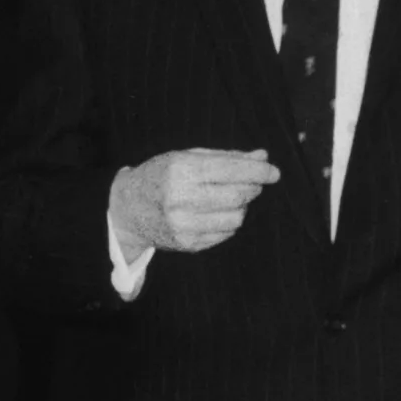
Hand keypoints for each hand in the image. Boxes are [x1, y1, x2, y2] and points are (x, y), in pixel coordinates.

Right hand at [109, 148, 280, 257]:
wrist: (127, 209)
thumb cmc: (160, 177)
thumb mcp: (187, 158)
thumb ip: (226, 157)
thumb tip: (262, 156)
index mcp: (180, 171)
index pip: (231, 170)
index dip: (258, 170)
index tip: (273, 171)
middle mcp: (181, 199)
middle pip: (238, 195)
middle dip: (253, 187)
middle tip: (254, 182)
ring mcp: (184, 225)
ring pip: (237, 217)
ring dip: (241, 206)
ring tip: (228, 198)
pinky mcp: (187, 244)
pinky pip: (226, 233)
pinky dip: (229, 221)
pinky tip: (216, 213)